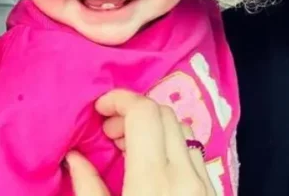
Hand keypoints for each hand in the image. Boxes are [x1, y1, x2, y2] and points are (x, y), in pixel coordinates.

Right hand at [68, 90, 212, 195]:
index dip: (119, 100)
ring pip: (183, 130)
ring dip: (155, 129)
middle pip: (164, 114)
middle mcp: (185, 174)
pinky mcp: (214, 191)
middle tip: (111, 132)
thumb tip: (74, 157)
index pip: (144, 112)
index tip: (100, 110)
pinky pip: (195, 152)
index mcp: (153, 180)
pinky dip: (172, 146)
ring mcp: (205, 183)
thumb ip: (88, 186)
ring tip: (130, 150)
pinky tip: (155, 166)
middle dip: (133, 113)